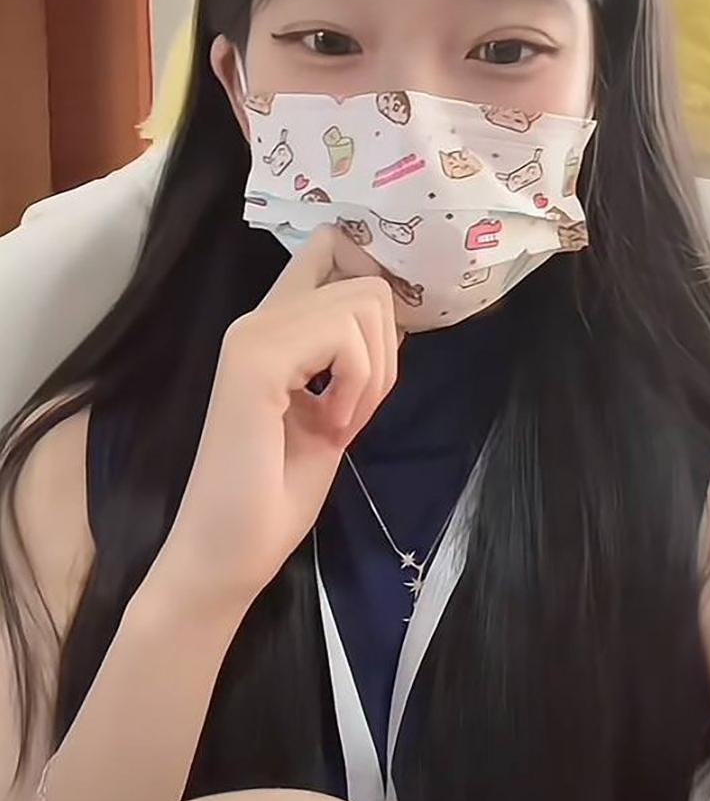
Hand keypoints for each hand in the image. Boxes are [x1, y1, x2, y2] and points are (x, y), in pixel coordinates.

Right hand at [150, 226, 400, 608]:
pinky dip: (357, 387)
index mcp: (273, 328)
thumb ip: (349, 359)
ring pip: (364, 303)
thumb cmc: (274, 494)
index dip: (371, 273)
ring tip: (338, 422)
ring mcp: (252, 334)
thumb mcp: (333, 410)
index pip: (326, 249)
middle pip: (367, 281)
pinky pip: (344, 338)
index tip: (380, 341)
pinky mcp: (254, 361)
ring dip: (373, 372)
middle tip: (354, 409)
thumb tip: (390, 317)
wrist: (228, 552)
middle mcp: (258, 318)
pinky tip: (329, 428)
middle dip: (385, 350)